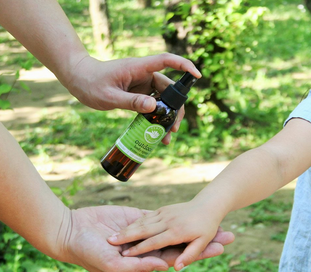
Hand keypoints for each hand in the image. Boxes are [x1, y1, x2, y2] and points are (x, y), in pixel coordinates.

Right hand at [58, 205, 232, 271]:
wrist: (71, 232)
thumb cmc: (87, 252)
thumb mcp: (112, 265)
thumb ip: (138, 266)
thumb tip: (164, 265)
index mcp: (144, 261)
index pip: (178, 257)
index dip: (199, 253)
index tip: (221, 248)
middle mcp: (147, 249)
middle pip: (182, 244)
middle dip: (204, 241)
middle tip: (228, 234)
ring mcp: (144, 232)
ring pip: (174, 230)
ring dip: (194, 227)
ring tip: (215, 221)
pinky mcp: (137, 219)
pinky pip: (160, 218)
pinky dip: (174, 216)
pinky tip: (189, 212)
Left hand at [65, 53, 200, 143]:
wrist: (79, 79)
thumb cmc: (90, 83)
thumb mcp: (109, 96)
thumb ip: (131, 101)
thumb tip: (155, 107)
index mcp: (138, 68)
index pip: (166, 61)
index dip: (183, 66)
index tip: (197, 75)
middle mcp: (143, 75)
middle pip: (168, 88)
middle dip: (175, 109)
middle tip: (174, 129)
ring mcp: (141, 85)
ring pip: (162, 99)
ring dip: (166, 117)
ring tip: (166, 137)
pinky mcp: (137, 93)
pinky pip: (152, 105)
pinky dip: (156, 117)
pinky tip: (155, 131)